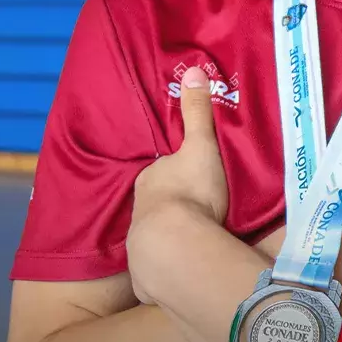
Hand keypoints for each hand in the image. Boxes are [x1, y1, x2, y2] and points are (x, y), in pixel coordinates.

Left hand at [129, 67, 231, 303]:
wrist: (174, 245)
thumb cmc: (190, 191)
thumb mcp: (201, 147)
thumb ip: (198, 113)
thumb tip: (194, 69)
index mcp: (151, 179)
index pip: (163, 172)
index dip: (178, 174)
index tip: (195, 179)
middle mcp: (139, 209)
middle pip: (159, 202)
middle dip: (175, 205)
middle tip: (200, 209)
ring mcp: (141, 242)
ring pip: (159, 233)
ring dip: (175, 235)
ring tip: (198, 239)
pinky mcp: (149, 271)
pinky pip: (162, 264)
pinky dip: (173, 263)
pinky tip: (188, 266)